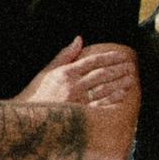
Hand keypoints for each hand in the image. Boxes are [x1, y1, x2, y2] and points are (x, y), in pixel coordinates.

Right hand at [18, 36, 139, 111]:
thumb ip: (65, 56)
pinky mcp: (79, 116)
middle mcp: (72, 85)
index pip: (92, 61)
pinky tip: (122, 95)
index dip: (109, 57)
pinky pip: (99, 106)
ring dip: (120, 82)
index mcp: (65, 73)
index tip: (122, 54)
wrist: (26, 120)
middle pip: (101, 73)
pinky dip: (112, 100)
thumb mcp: (47, 72)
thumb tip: (79, 39)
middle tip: (132, 65)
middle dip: (119, 68)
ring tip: (132, 77)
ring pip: (104, 88)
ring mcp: (77, 101)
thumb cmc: (35, 95)